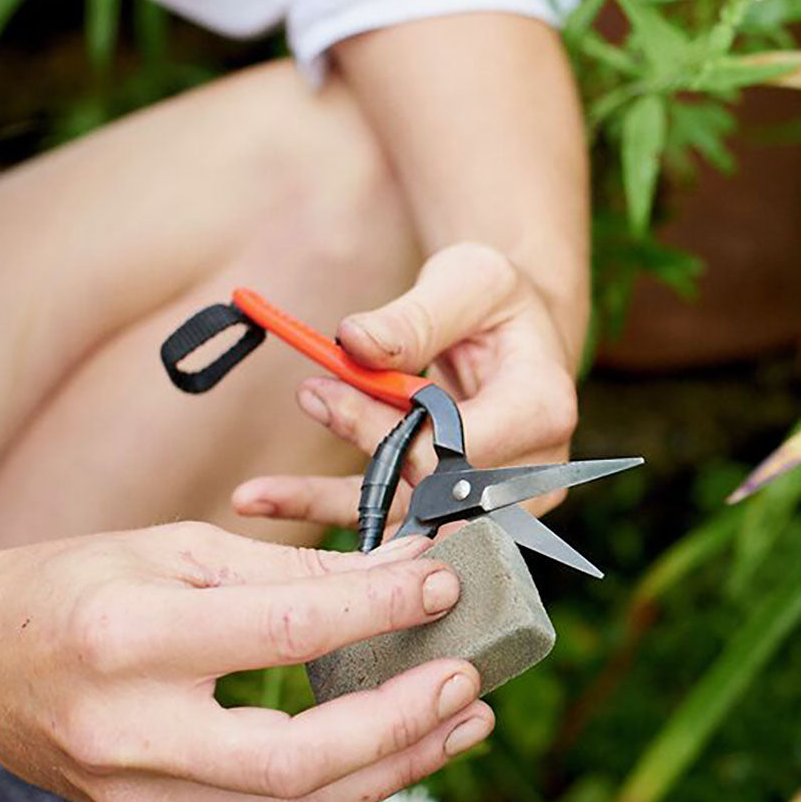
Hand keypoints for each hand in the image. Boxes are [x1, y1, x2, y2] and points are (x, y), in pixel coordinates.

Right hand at [0, 523, 491, 801]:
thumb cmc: (71, 584)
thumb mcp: (175, 549)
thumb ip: (287, 570)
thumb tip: (392, 577)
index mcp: (132, 638)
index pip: (286, 631)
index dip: (380, 610)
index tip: (442, 585)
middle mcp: (135, 731)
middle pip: (301, 759)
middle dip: (404, 724)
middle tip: (468, 682)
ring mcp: (142, 791)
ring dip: (394, 766)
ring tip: (461, 721)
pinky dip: (344, 774)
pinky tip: (393, 741)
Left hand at [232, 242, 579, 530]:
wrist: (515, 335)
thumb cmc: (495, 301)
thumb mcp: (464, 282)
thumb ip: (414, 316)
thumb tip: (353, 343)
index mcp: (543, 408)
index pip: (464, 445)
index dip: (393, 428)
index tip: (329, 384)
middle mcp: (531, 469)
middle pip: (434, 489)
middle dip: (365, 449)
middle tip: (312, 395)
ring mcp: (498, 501)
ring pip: (405, 517)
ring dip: (329, 498)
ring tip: (257, 489)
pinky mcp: (459, 512)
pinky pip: (388, 519)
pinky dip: (326, 508)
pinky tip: (267, 502)